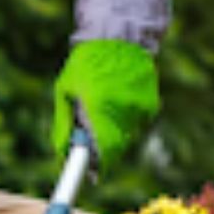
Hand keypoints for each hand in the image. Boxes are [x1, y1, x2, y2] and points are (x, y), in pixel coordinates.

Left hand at [50, 39, 158, 160]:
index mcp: (98, 108)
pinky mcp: (151, 106)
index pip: (102, 152)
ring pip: (127, 138)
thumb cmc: (85, 63)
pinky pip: (136, 124)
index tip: (92, 175)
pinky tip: (117, 102)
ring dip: (113, 136)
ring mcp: (140, 109)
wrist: (119, 37)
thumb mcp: (65, 90)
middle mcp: (123, 112)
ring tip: (103, 111)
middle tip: (91, 145)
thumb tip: (62, 153)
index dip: (98, 167)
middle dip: (103, 152)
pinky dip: (126, 122)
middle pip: (115, 149)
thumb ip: (64, 124)